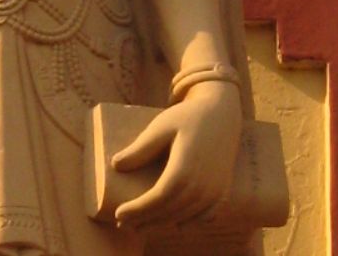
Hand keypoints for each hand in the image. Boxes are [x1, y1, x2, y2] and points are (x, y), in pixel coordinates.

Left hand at [111, 81, 242, 228]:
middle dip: (145, 220)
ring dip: (162, 224)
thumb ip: (140, 148)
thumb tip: (115, 165)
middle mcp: (203, 185)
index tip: (118, 214)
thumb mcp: (161, 127)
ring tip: (140, 226)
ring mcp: (215, 190)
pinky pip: (205, 215)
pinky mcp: (222, 190)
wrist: (222, 112)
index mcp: (186, 168)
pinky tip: (175, 224)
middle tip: (123, 224)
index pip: (158, 198)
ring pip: (185, 216)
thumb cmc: (188, 117)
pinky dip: (189, 222)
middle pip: (169, 211)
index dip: (138, 209)